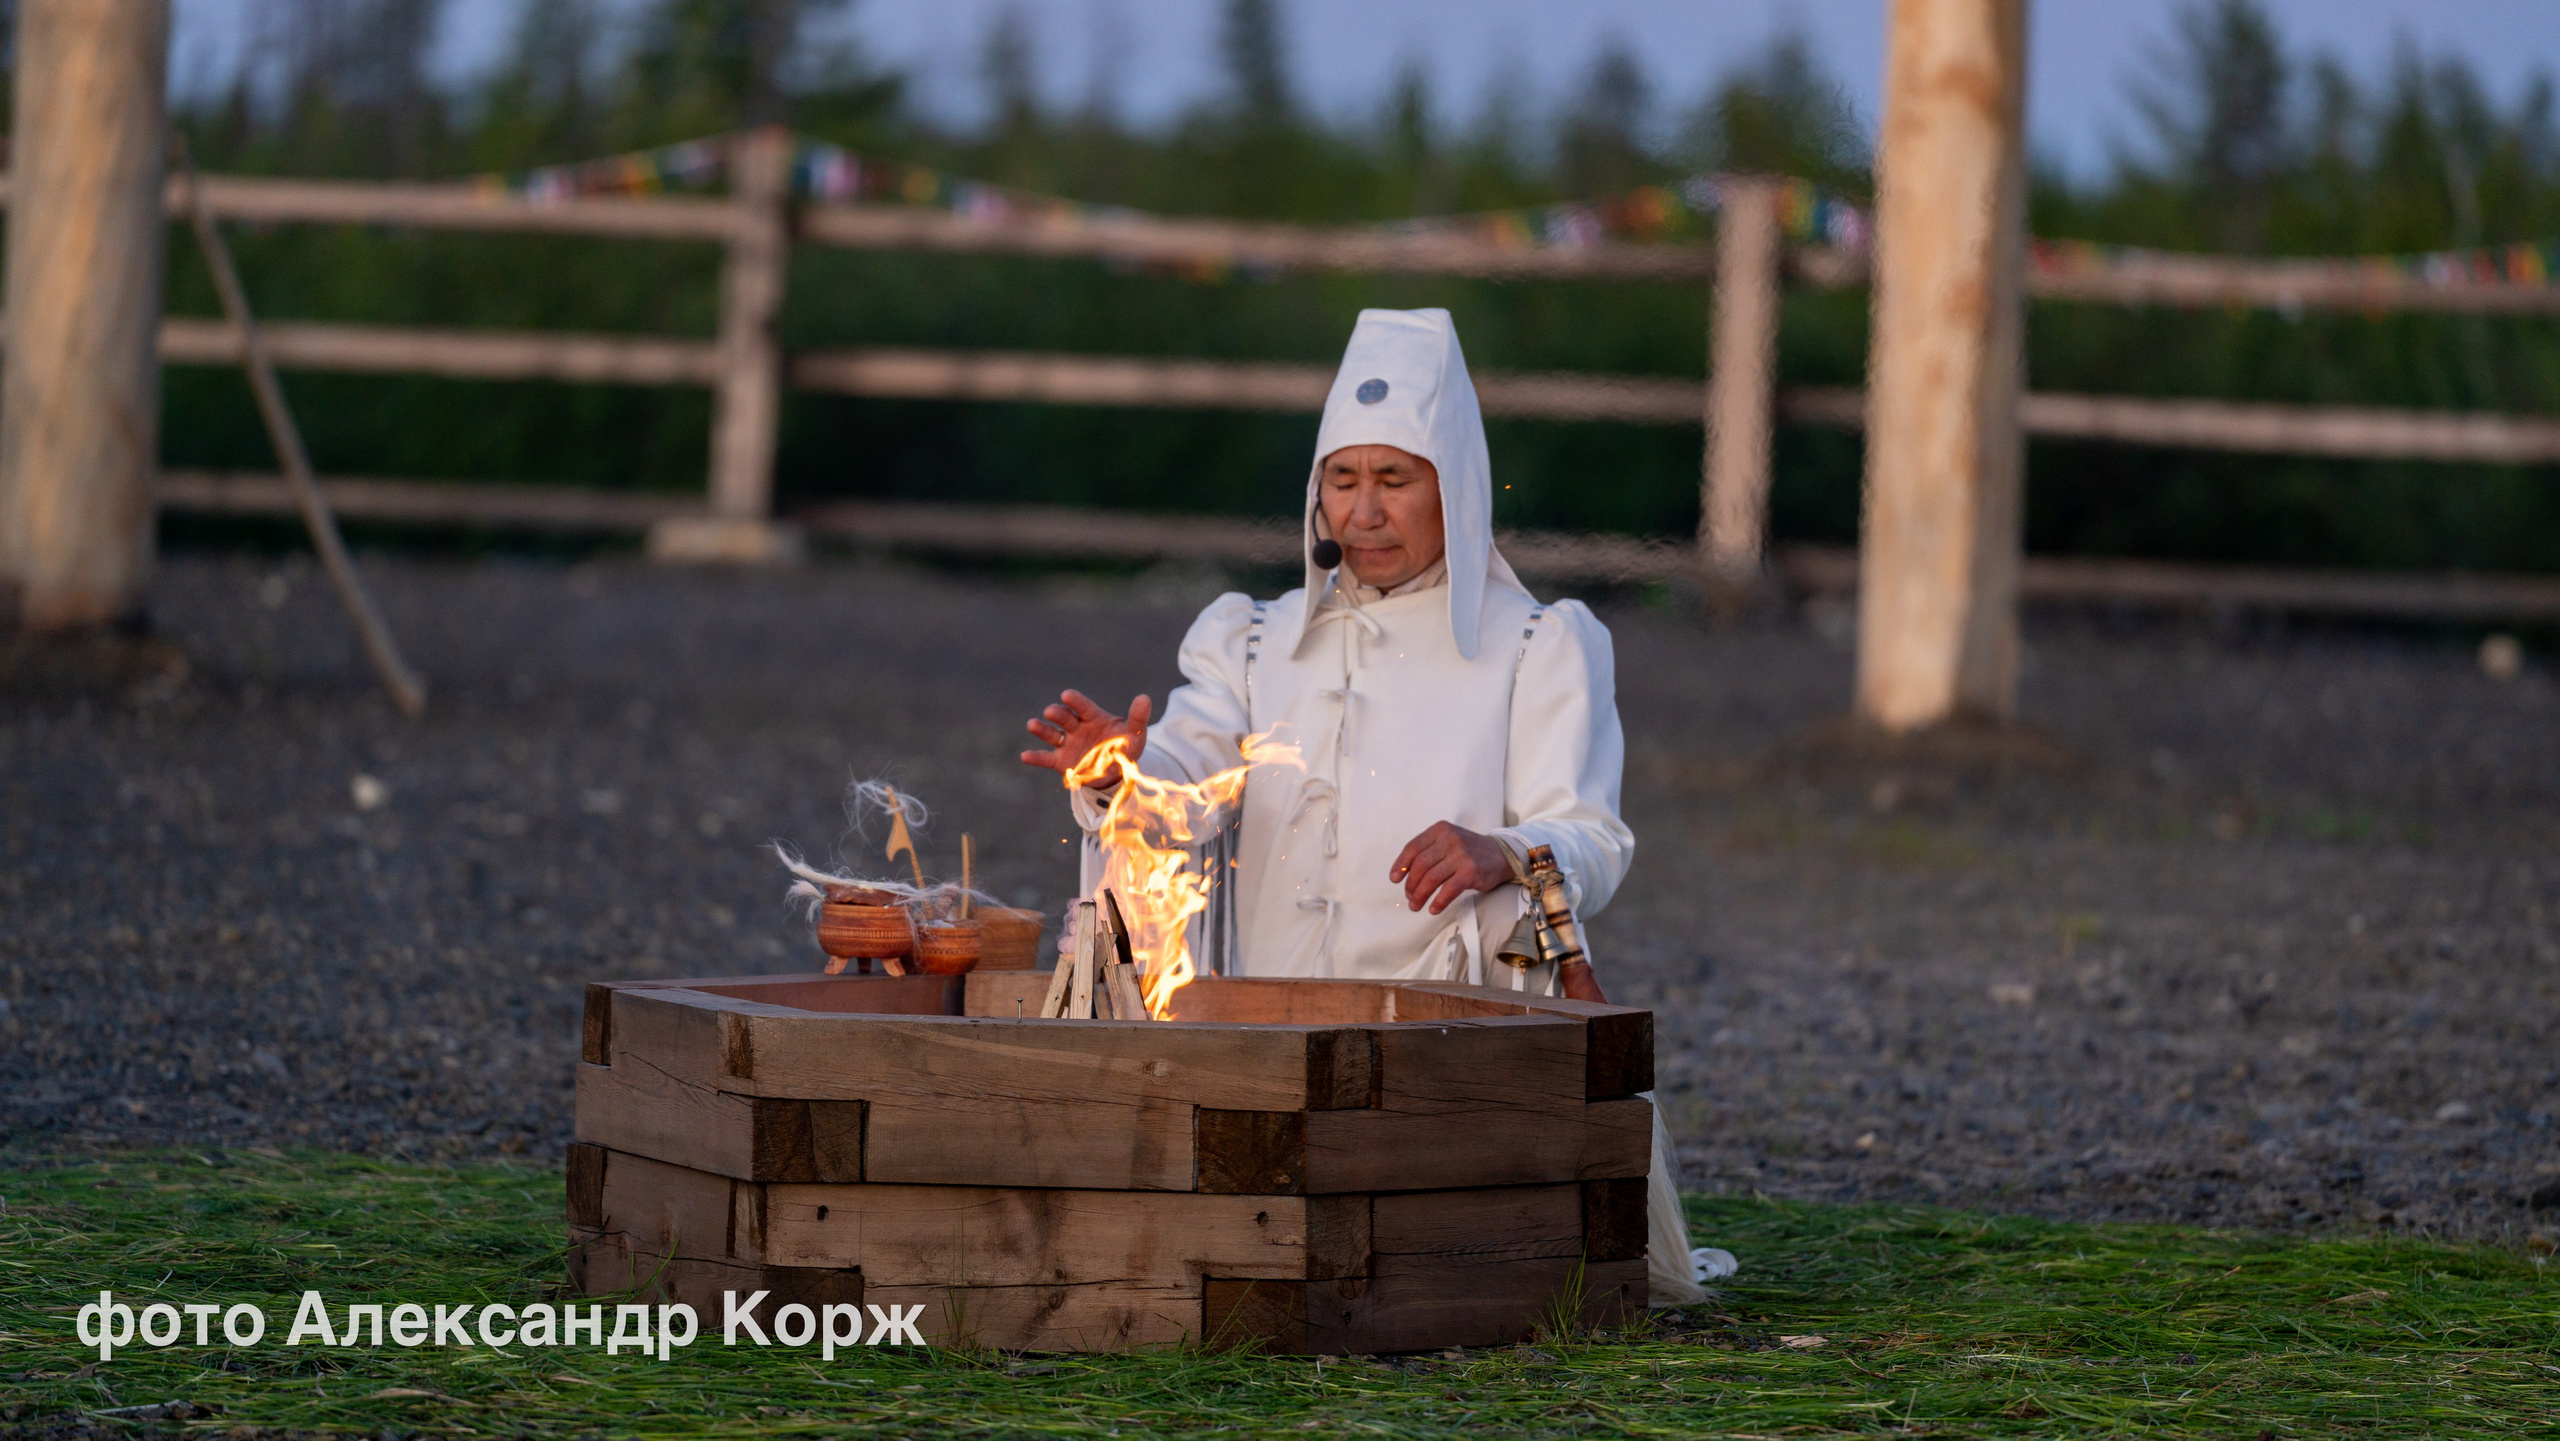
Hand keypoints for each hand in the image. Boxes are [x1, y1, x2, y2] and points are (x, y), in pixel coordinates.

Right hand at [1020, 689, 1150, 785]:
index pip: (1084, 707)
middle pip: (1065, 718)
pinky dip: (1035, 757)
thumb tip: (1145, 698)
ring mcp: (1067, 743)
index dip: (1076, 701)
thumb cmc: (1124, 747)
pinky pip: (1046, 758)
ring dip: (1042, 729)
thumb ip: (1137, 717)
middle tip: (1051, 711)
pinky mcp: (1061, 761)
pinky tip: (1024, 756)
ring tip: (1032, 724)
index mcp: (1093, 717)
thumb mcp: (1134, 734)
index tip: (1067, 694)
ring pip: (1052, 734)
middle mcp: (1077, 727)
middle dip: (1058, 714)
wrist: (1116, 771)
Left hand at [1389, 822, 1513, 914]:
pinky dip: (1438, 902)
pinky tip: (1433, 909)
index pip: (1413, 847)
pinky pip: (1448, 890)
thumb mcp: (1448, 841)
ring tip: (1416, 906)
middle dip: (1411, 885)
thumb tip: (1403, 874)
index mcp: (1440, 830)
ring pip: (1431, 879)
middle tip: (1409, 897)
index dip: (1400, 865)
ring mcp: (1461, 855)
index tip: (1394, 879)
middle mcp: (1450, 839)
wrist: (1502, 855)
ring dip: (1420, 896)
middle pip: (1420, 865)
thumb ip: (1429, 851)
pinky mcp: (1470, 872)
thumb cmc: (1469, 851)